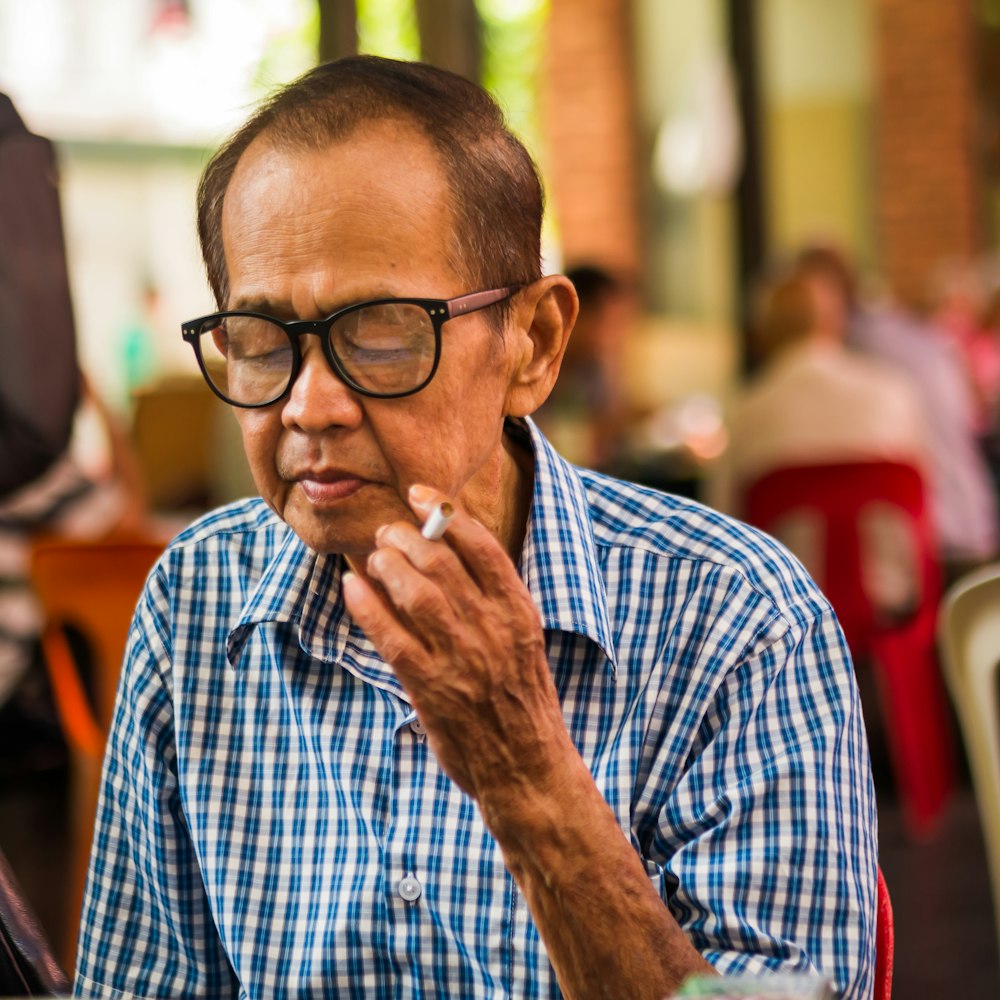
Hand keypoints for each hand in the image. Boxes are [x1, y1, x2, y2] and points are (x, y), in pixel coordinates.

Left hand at [342, 484, 572, 803]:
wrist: (527, 767)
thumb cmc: (521, 699)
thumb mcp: (524, 640)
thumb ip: (493, 600)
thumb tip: (448, 553)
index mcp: (519, 612)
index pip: (482, 546)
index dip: (445, 513)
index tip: (418, 494)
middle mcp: (493, 629)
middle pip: (442, 562)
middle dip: (406, 537)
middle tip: (387, 533)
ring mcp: (463, 659)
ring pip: (416, 593)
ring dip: (387, 565)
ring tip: (374, 557)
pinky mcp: (432, 688)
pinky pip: (393, 637)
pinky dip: (368, 608)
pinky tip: (352, 589)